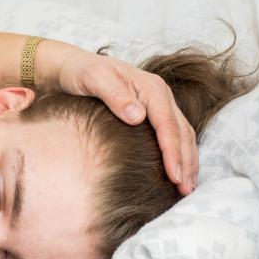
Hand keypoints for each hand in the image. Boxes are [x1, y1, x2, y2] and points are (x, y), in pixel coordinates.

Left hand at [42, 44, 197, 195]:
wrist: (71, 67)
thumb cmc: (81, 72)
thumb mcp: (94, 79)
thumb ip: (115, 96)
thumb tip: (138, 117)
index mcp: (151, 88)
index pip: (168, 125)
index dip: (173, 152)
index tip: (174, 176)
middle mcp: (160, 96)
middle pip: (182, 132)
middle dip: (186, 162)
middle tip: (185, 191)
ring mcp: (158, 105)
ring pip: (182, 135)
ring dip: (187, 162)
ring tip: (186, 188)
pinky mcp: (151, 114)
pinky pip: (172, 135)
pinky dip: (178, 155)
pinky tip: (175, 172)